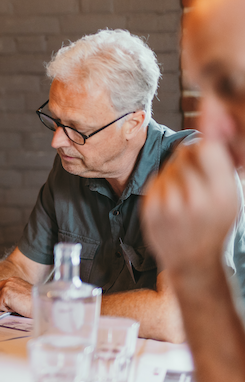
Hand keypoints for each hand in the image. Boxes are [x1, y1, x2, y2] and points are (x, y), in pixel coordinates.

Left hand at [0, 277, 32, 317]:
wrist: (40, 305)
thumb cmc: (34, 302)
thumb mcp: (23, 293)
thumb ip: (13, 292)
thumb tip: (5, 299)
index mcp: (15, 279)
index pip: (0, 284)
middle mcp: (10, 280)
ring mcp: (6, 286)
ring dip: (6, 306)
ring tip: (17, 306)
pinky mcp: (5, 294)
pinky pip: (0, 305)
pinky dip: (7, 309)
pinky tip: (16, 307)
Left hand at [142, 141, 239, 273]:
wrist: (193, 260)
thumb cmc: (215, 223)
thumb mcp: (231, 196)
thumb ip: (222, 163)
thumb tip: (213, 121)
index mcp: (222, 194)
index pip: (206, 148)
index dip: (203, 142)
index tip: (203, 144)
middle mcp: (196, 200)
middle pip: (185, 154)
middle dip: (190, 157)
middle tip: (196, 176)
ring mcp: (170, 206)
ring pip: (169, 166)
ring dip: (176, 171)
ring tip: (185, 193)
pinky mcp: (151, 210)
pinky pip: (156, 180)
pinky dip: (163, 185)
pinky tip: (172, 202)